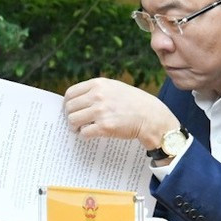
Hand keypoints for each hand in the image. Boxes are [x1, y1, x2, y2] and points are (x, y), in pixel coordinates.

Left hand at [63, 79, 177, 148]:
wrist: (152, 117)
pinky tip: (90, 134)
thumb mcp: (116, 88)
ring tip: (81, 129)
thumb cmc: (135, 103)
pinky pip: (84, 132)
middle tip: (76, 122)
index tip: (71, 110)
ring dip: (75, 127)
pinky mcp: (104, 127)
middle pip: (69, 108)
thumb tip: (78, 100)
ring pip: (73, 120)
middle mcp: (98, 96)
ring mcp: (101, 111)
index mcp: (99, 84)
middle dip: (70, 116)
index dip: (68, 103)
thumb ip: (97, 90)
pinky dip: (84, 135)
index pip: (71, 93)